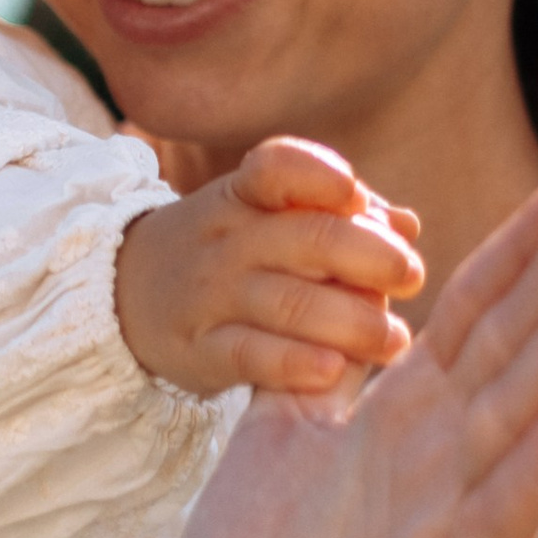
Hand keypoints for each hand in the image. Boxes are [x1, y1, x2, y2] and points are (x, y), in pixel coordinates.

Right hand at [116, 136, 424, 400]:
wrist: (124, 294)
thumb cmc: (226, 252)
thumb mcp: (266, 220)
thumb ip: (337, 220)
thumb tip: (406, 224)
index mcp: (246, 196)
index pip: (277, 167)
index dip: (319, 175)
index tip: (356, 197)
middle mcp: (229, 240)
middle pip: (307, 239)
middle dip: (370, 256)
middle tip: (412, 275)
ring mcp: (211, 296)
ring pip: (289, 303)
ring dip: (351, 321)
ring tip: (394, 340)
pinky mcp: (200, 351)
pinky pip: (250, 355)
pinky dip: (293, 363)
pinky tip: (332, 370)